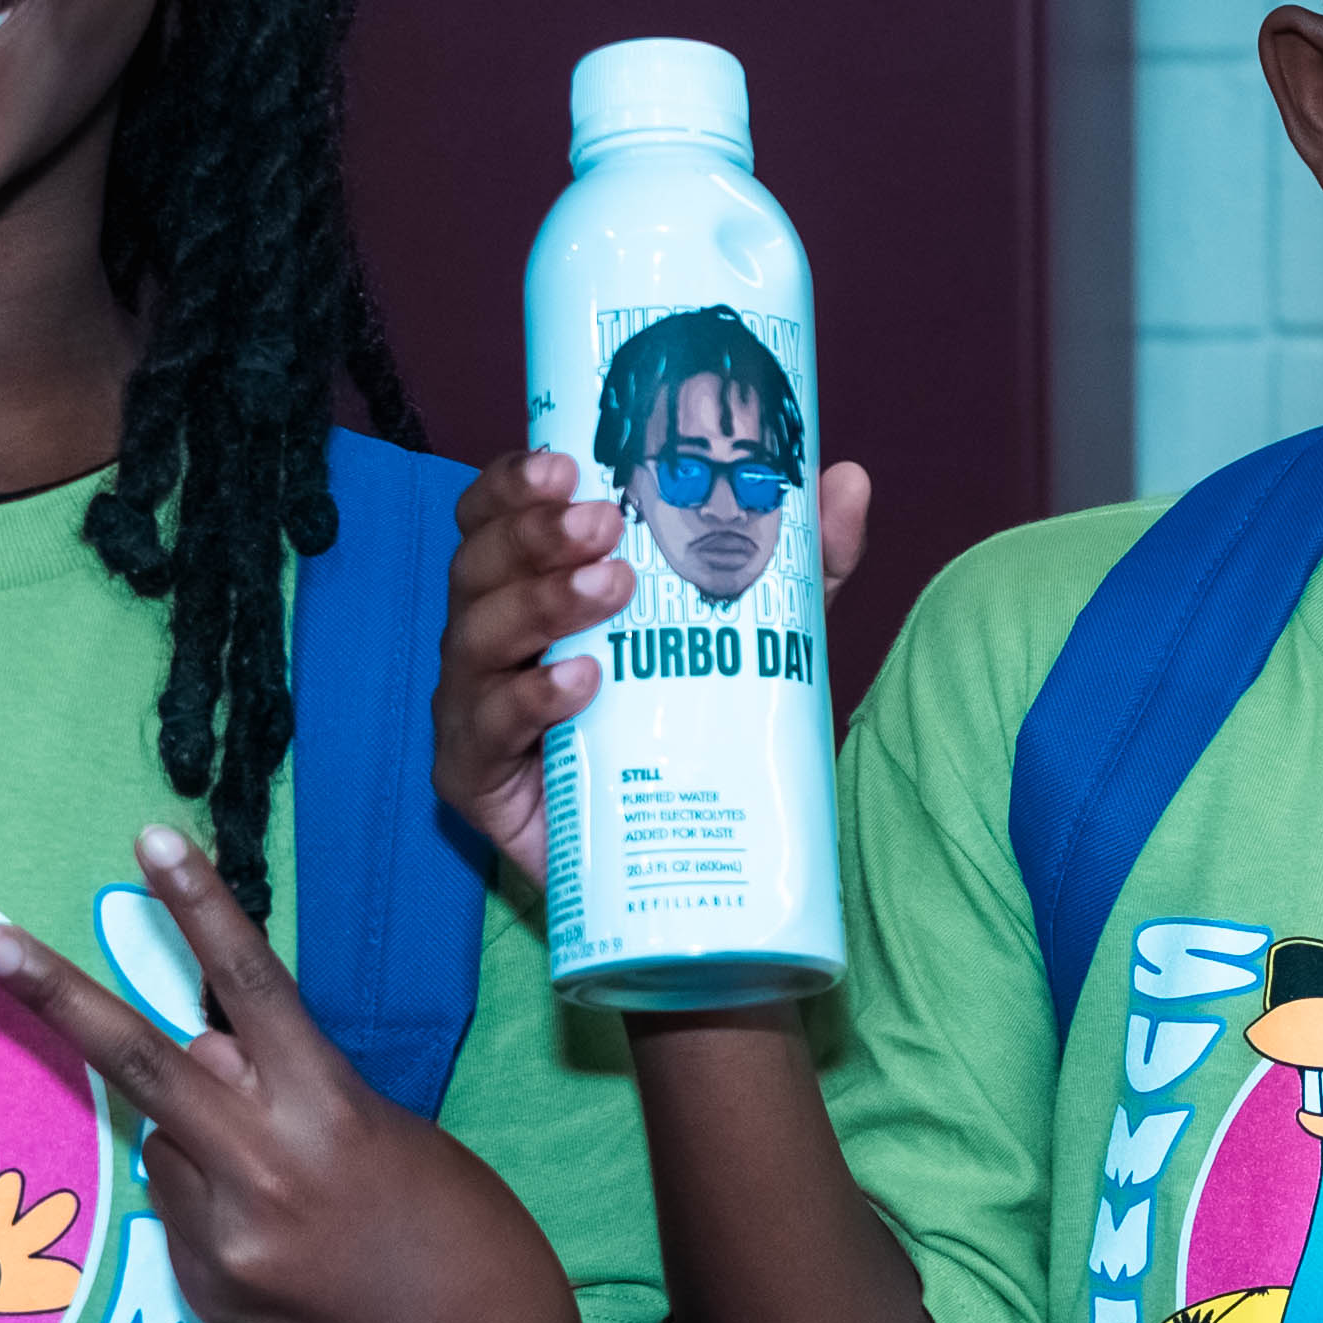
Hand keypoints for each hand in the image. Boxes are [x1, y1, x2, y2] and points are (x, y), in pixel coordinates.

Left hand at [0, 824, 570, 1322]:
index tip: (152, 843)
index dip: (201, 910)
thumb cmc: (465, 1233)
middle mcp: (262, 1173)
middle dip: (59, 999)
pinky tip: (287, 1249)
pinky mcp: (206, 1296)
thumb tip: (207, 1055)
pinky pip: (181, 1217)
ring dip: (201, 1139)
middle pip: (143, 1065)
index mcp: (329, 1115)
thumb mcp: (388, 1134)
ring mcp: (224, 1243)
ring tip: (292, 1194)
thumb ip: (288, 1091)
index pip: (253, 989)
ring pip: (164, 1145)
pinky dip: (214, 1210)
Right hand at [436, 447, 876, 886]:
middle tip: (605, 522)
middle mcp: (489, 636)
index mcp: (532, 585)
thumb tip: (848, 480)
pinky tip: (581, 682)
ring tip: (614, 588)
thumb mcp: (755, 632)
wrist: (674, 858)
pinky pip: (486, 726)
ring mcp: (473, 705)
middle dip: (536, 534)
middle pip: (478, 565)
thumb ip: (797, 562)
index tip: (565, 464)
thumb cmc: (691, 724)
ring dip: (543, 602)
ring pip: (478, 636)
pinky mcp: (473, 777)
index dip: (515, 483)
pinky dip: (529, 698)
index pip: (494, 515)